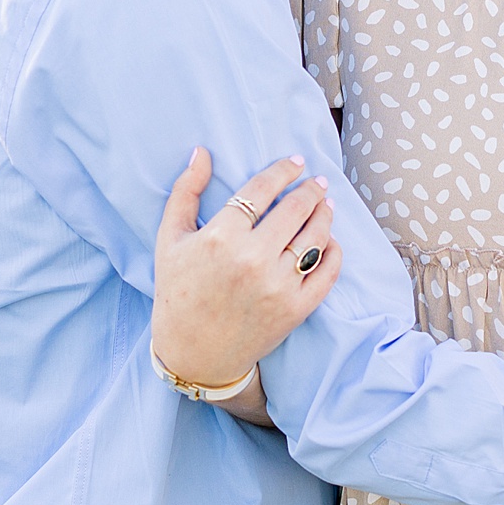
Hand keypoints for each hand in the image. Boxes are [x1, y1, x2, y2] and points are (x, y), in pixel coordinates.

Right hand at [152, 149, 340, 388]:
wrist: (194, 353)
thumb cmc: (178, 290)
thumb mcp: (170, 239)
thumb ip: (185, 191)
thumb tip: (202, 152)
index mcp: (220, 238)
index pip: (262, 189)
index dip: (283, 170)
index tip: (296, 161)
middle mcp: (252, 259)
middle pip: (295, 209)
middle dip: (311, 190)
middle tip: (317, 182)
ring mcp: (277, 286)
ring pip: (315, 238)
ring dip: (325, 216)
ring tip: (326, 205)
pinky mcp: (295, 309)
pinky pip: (327, 272)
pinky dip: (334, 252)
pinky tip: (331, 241)